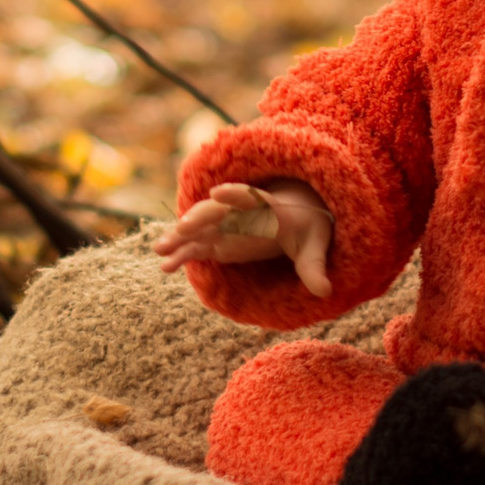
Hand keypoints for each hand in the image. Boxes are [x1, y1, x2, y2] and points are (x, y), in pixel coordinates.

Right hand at [153, 180, 334, 298]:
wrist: (297, 219)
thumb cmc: (308, 230)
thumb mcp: (315, 247)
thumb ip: (315, 269)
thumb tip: (326, 291)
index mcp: (267, 207)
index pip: (250, 197)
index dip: (235, 194)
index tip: (219, 192)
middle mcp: (241, 213)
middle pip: (217, 210)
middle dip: (200, 217)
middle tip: (183, 226)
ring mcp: (226, 226)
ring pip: (199, 228)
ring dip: (180, 236)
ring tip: (159, 248)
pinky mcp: (218, 240)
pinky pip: (196, 247)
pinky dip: (181, 254)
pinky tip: (165, 266)